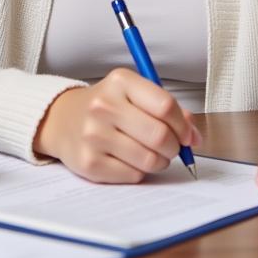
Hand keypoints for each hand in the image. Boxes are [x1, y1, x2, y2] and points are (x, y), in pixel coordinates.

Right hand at [32, 68, 200, 182]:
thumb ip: (165, 108)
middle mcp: (103, 106)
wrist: (62, 119)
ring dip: (159, 161)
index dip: (183, 125)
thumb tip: (195, 136)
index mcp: (119, 82)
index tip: (187, 135)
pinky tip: (129, 159)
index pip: (165, 106)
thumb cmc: (107, 106)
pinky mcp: (89, 162)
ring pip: (150, 160)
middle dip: (174, 147)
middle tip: (171, 147)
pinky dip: (139, 171)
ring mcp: (94, 135)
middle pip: (160, 136)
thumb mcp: (133, 93)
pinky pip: (134, 175)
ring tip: (149, 153)